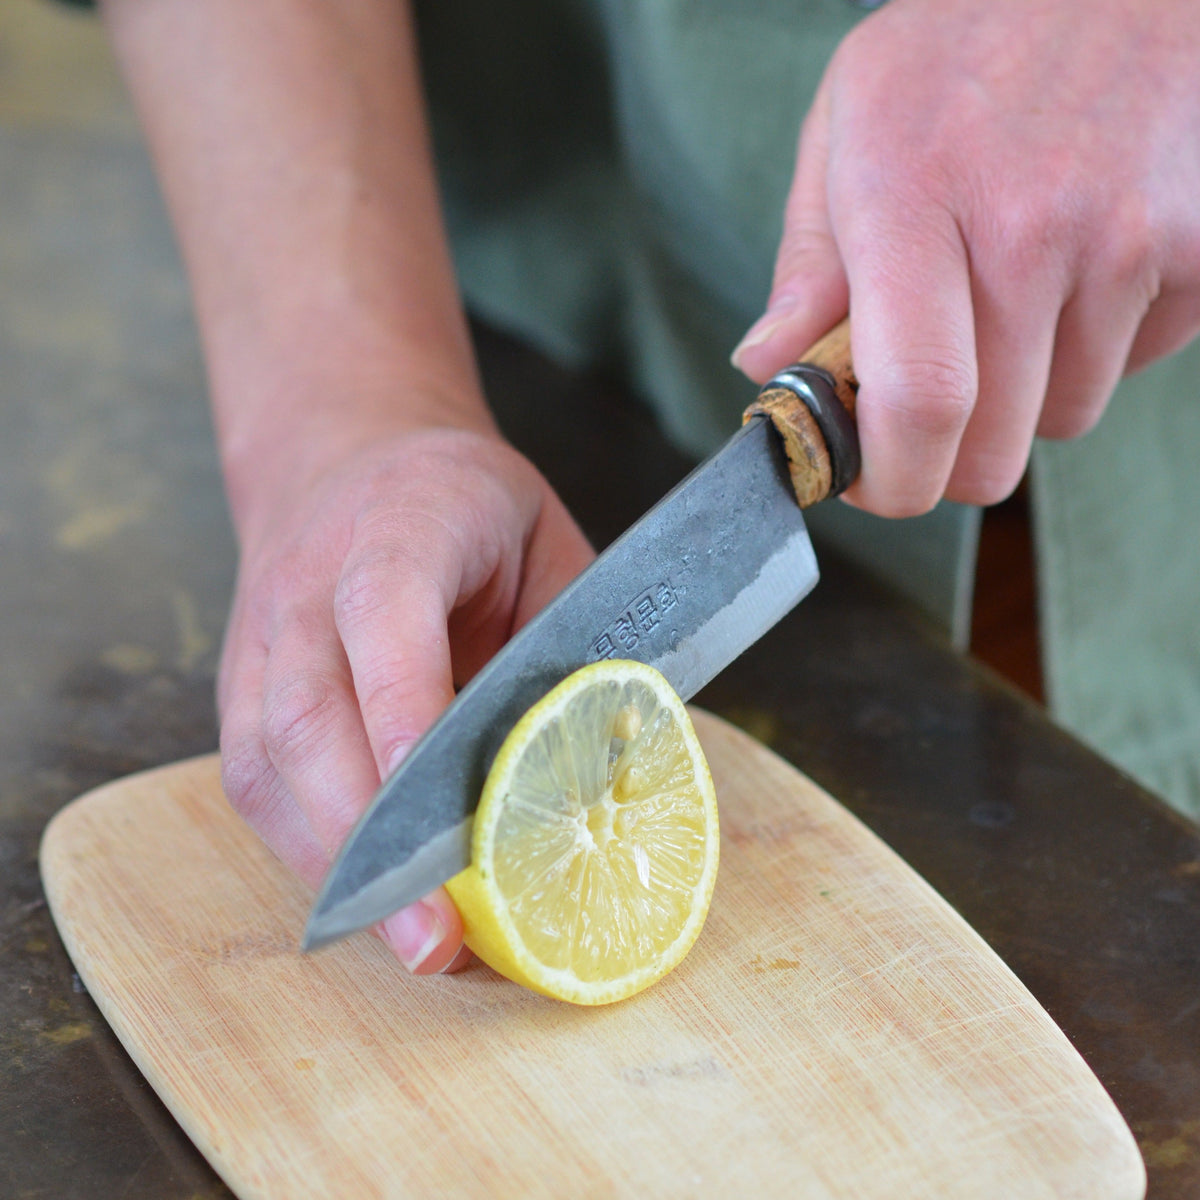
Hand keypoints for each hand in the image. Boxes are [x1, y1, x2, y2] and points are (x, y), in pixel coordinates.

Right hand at [216, 420, 593, 972]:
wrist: (347, 455)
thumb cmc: (466, 506)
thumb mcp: (547, 542)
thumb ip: (570, 642)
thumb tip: (609, 771)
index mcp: (397, 523)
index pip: (385, 615)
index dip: (407, 715)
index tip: (451, 821)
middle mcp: (307, 583)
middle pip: (309, 715)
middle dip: (372, 841)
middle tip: (438, 942)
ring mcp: (260, 638)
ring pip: (268, 762)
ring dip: (338, 866)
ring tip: (415, 944)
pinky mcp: (241, 687)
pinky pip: (256, 780)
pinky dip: (310, 848)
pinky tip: (370, 897)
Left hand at [733, 0, 1199, 515]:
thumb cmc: (967, 44)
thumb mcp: (850, 124)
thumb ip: (808, 262)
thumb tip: (766, 368)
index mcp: (914, 199)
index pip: (919, 404)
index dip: (894, 480)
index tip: (870, 482)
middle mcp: (1029, 228)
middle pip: (991, 449)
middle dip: (947, 457)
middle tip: (926, 407)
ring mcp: (1128, 239)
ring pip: (1062, 419)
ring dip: (1024, 396)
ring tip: (1008, 300)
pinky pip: (1135, 368)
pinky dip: (1098, 350)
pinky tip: (1078, 270)